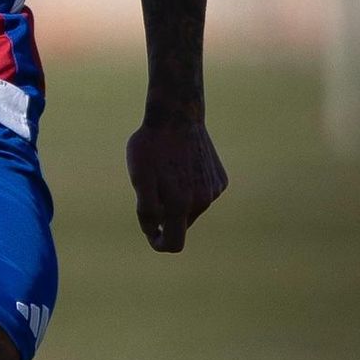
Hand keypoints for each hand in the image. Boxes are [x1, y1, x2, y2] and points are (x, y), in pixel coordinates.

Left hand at [125, 120, 227, 252]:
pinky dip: (190, 187)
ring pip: (191, 208)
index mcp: (181, 204)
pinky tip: (183, 166)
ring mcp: (214, 190)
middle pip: (180, 224)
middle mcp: (202, 201)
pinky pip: (202, 193)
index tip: (151, 233)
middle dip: (166, 215)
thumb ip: (146, 210)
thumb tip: (154, 230)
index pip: (174, 243)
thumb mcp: (139, 178)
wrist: (177, 116)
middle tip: (153, 187)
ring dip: (178, 199)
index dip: (159, 243)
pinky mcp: (220, 180)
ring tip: (167, 172)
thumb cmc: (151, 147)